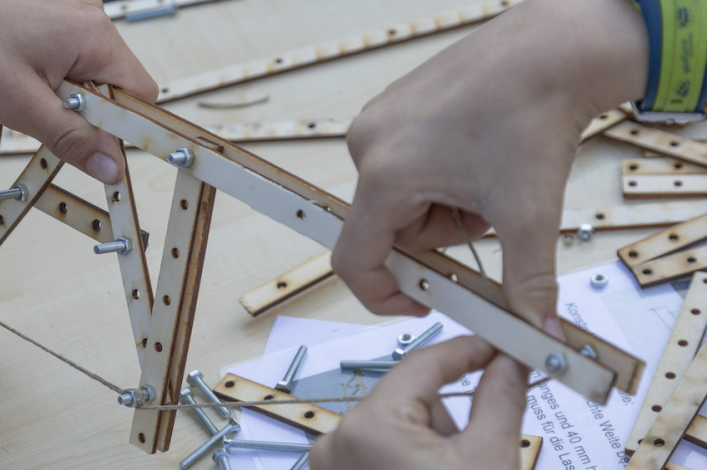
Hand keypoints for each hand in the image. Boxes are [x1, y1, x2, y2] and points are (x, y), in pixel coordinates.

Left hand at [0, 0, 156, 183]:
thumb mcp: (19, 104)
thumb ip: (72, 138)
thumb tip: (112, 168)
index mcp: (93, 35)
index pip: (140, 95)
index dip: (124, 131)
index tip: (98, 153)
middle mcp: (90, 19)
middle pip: (118, 86)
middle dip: (89, 114)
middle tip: (46, 119)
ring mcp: (72, 15)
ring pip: (93, 76)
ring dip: (68, 100)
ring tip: (25, 95)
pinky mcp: (54, 18)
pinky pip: (73, 61)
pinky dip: (55, 82)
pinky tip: (21, 80)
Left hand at [310, 336, 527, 469]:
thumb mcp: (489, 459)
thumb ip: (501, 398)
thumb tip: (510, 361)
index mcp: (369, 427)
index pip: (424, 362)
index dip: (468, 351)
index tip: (500, 346)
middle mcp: (337, 441)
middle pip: (411, 395)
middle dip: (451, 415)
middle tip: (475, 453)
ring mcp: (333, 464)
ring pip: (399, 423)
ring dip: (433, 441)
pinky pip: (382, 446)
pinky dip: (413, 456)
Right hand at [330, 0, 647, 332]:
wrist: (554, 48)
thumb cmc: (533, 110)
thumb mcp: (529, 212)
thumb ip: (527, 283)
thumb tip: (535, 331)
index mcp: (385, 174)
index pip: (355, 260)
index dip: (384, 294)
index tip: (422, 301)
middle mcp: (369, 144)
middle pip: (389, 228)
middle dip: (439, 235)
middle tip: (486, 215)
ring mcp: (379, 121)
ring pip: (400, 199)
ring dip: (442, 206)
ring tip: (487, 179)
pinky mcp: (394, 107)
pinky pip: (405, 166)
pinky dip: (440, 176)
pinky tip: (477, 156)